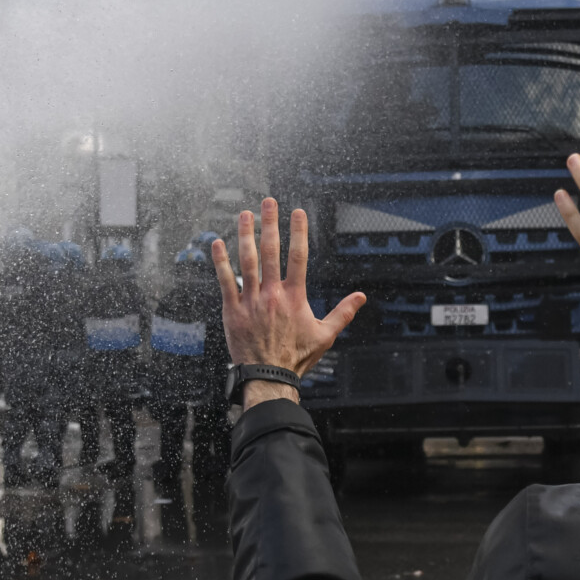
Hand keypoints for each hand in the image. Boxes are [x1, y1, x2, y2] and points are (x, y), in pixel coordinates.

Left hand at [212, 200, 364, 404]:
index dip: (298, 232)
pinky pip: (225, 281)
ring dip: (245, 235)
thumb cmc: (297, 357)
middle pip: (271, 251)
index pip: (298, 257)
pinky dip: (220, 261)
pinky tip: (218, 243)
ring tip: (245, 214)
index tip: (298, 212)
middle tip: (268, 203)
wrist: (269, 376)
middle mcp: (272, 294)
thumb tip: (362, 297)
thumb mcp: (325, 335)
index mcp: (295, 297)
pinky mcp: (233, 310)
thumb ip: (343, 313)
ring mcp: (250, 301)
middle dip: (270, 224)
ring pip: (246, 261)